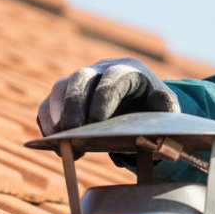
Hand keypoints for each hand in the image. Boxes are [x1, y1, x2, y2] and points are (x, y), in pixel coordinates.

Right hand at [37, 57, 179, 135]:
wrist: (139, 106)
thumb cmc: (153, 108)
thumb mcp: (167, 108)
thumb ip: (166, 105)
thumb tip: (159, 98)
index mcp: (130, 71)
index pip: (114, 77)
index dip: (103, 95)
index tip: (97, 120)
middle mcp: (102, 70)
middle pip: (82, 77)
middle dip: (73, 103)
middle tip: (70, 130)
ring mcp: (82, 81)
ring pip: (61, 87)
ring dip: (56, 112)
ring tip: (57, 138)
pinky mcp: (66, 96)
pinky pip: (49, 103)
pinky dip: (47, 121)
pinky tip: (53, 142)